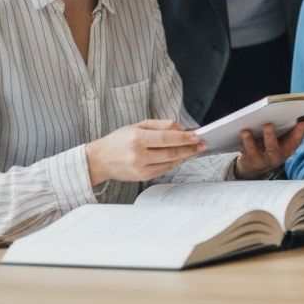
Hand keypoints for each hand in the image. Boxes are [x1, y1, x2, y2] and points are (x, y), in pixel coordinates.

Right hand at [85, 120, 206, 185]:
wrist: (99, 160)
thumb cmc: (119, 140)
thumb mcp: (137, 126)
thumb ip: (160, 125)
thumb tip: (181, 128)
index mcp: (137, 138)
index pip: (167, 138)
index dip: (185, 137)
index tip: (197, 135)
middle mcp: (138, 155)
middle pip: (171, 151)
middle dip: (190, 147)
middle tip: (203, 143)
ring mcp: (140, 168)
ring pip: (170, 162)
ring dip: (185, 156)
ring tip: (196, 149)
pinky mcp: (142, 177)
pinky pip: (164, 169)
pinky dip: (175, 162)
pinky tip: (182, 157)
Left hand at [234, 114, 303, 179]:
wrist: (257, 167)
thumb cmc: (276, 147)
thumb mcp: (290, 139)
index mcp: (288, 148)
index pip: (296, 138)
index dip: (301, 130)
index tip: (302, 120)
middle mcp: (276, 155)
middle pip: (273, 146)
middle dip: (270, 136)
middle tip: (267, 125)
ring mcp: (261, 159)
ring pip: (254, 151)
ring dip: (250, 141)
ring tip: (245, 131)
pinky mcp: (248, 161)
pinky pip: (243, 152)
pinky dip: (240, 143)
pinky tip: (239, 132)